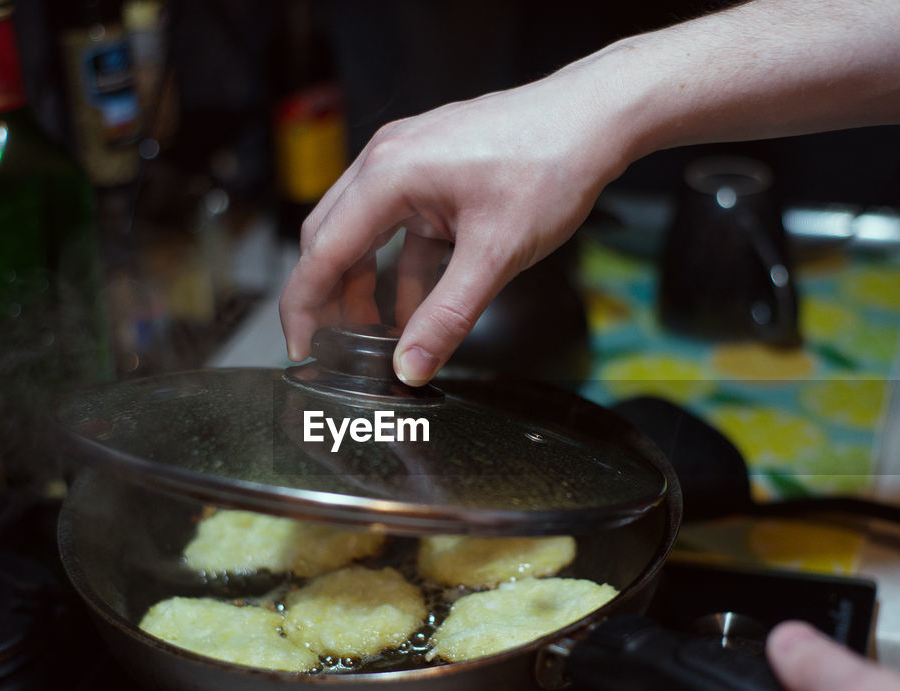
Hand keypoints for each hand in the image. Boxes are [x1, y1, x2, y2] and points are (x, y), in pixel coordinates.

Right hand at [278, 52, 634, 384]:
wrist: (597, 117)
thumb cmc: (551, 162)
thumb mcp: (495, 255)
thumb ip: (448, 317)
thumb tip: (412, 365)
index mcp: (388, 174)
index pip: (321, 251)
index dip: (305, 308)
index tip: (302, 351)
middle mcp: (387, 160)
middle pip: (331, 240)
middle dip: (331, 300)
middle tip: (337, 349)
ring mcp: (409, 161)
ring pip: (364, 234)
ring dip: (367, 286)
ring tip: (379, 336)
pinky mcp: (434, 171)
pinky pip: (400, 227)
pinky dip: (402, 269)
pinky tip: (419, 306)